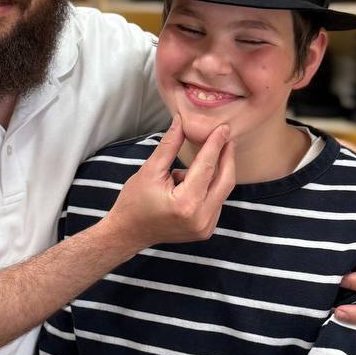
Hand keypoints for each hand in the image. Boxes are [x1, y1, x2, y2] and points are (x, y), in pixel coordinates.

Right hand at [105, 116, 235, 252]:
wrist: (128, 233)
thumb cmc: (134, 202)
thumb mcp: (150, 170)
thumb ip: (169, 145)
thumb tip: (180, 121)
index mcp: (185, 203)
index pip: (206, 167)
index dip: (215, 145)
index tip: (223, 128)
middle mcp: (200, 218)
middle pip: (225, 181)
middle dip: (227, 157)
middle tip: (227, 137)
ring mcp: (205, 227)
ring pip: (221, 191)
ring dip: (213, 174)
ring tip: (186, 172)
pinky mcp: (206, 230)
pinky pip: (216, 202)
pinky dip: (208, 189)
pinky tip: (189, 187)